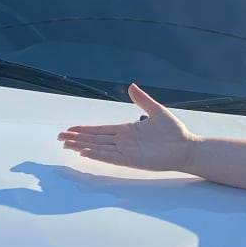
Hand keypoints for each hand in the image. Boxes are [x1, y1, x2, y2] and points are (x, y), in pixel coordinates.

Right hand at [57, 85, 197, 173]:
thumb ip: (142, 100)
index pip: (100, 130)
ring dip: (83, 146)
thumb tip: (131, 86)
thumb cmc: (174, 132)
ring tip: (67, 145)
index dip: (84, 130)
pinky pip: (111, 158)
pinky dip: (98, 155)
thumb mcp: (156, 110)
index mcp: (127, 130)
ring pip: (99, 148)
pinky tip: (86, 153)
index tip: (70, 129)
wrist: (186, 148)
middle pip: (95, 139)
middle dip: (77, 138)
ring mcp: (126, 152)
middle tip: (60, 138)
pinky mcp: (132, 160)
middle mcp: (123, 142)